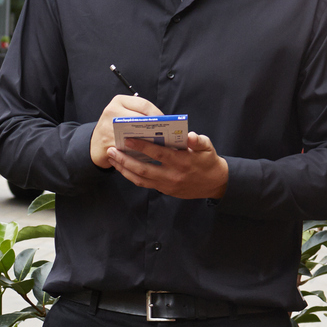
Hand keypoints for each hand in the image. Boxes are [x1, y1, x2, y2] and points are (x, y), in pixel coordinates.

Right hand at [89, 94, 160, 167]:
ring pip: (137, 133)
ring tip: (160, 142)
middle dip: (156, 127)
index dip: (158, 114)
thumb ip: (138, 113)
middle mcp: (112, 111)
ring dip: (151, 139)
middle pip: (141, 118)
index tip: (166, 121)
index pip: (144, 104)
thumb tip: (162, 120)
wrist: (95, 145)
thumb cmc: (114, 129)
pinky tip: (149, 151)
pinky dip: (141, 150)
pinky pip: (130, 147)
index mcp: (118, 101)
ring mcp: (109, 128)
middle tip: (166, 133)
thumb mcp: (123, 114)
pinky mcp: (109, 143)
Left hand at [108, 133, 229, 199]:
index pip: (158, 154)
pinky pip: (144, 184)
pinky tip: (124, 167)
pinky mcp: (165, 190)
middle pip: (143, 169)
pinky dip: (132, 176)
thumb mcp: (207, 147)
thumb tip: (190, 136)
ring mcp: (167, 185)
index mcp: (182, 162)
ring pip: (140, 179)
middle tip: (111, 150)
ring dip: (124, 169)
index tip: (128, 139)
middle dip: (124, 160)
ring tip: (112, 158)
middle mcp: (172, 175)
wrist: (215, 183)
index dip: (142, 147)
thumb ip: (198, 140)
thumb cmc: (208, 161)